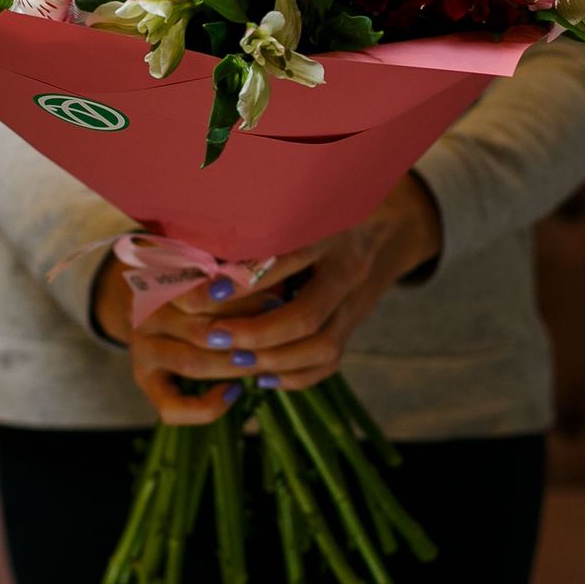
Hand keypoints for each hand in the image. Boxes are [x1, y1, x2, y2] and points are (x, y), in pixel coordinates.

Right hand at [92, 253, 274, 423]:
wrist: (150, 295)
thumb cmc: (192, 274)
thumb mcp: (205, 260)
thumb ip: (231, 271)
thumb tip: (277, 286)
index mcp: (157, 279)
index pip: (201, 294)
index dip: (243, 299)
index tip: (278, 298)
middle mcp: (144, 314)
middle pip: (202, 329)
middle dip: (248, 334)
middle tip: (282, 332)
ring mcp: (142, 348)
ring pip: (194, 362)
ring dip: (236, 364)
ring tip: (267, 359)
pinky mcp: (144, 379)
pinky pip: (172, 407)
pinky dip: (207, 406)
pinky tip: (235, 392)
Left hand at [177, 172, 442, 390]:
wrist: (383, 229)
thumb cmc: (320, 214)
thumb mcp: (299, 209)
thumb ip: (261, 227)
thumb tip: (201, 247)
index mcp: (328, 233)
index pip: (287, 261)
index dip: (246, 281)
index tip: (207, 292)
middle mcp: (347, 270)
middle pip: (306, 315)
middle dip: (255, 332)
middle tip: (212, 336)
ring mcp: (356, 302)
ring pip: (321, 346)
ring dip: (273, 358)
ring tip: (233, 357)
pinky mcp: (355, 325)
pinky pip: (331, 361)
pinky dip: (296, 375)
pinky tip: (261, 374)